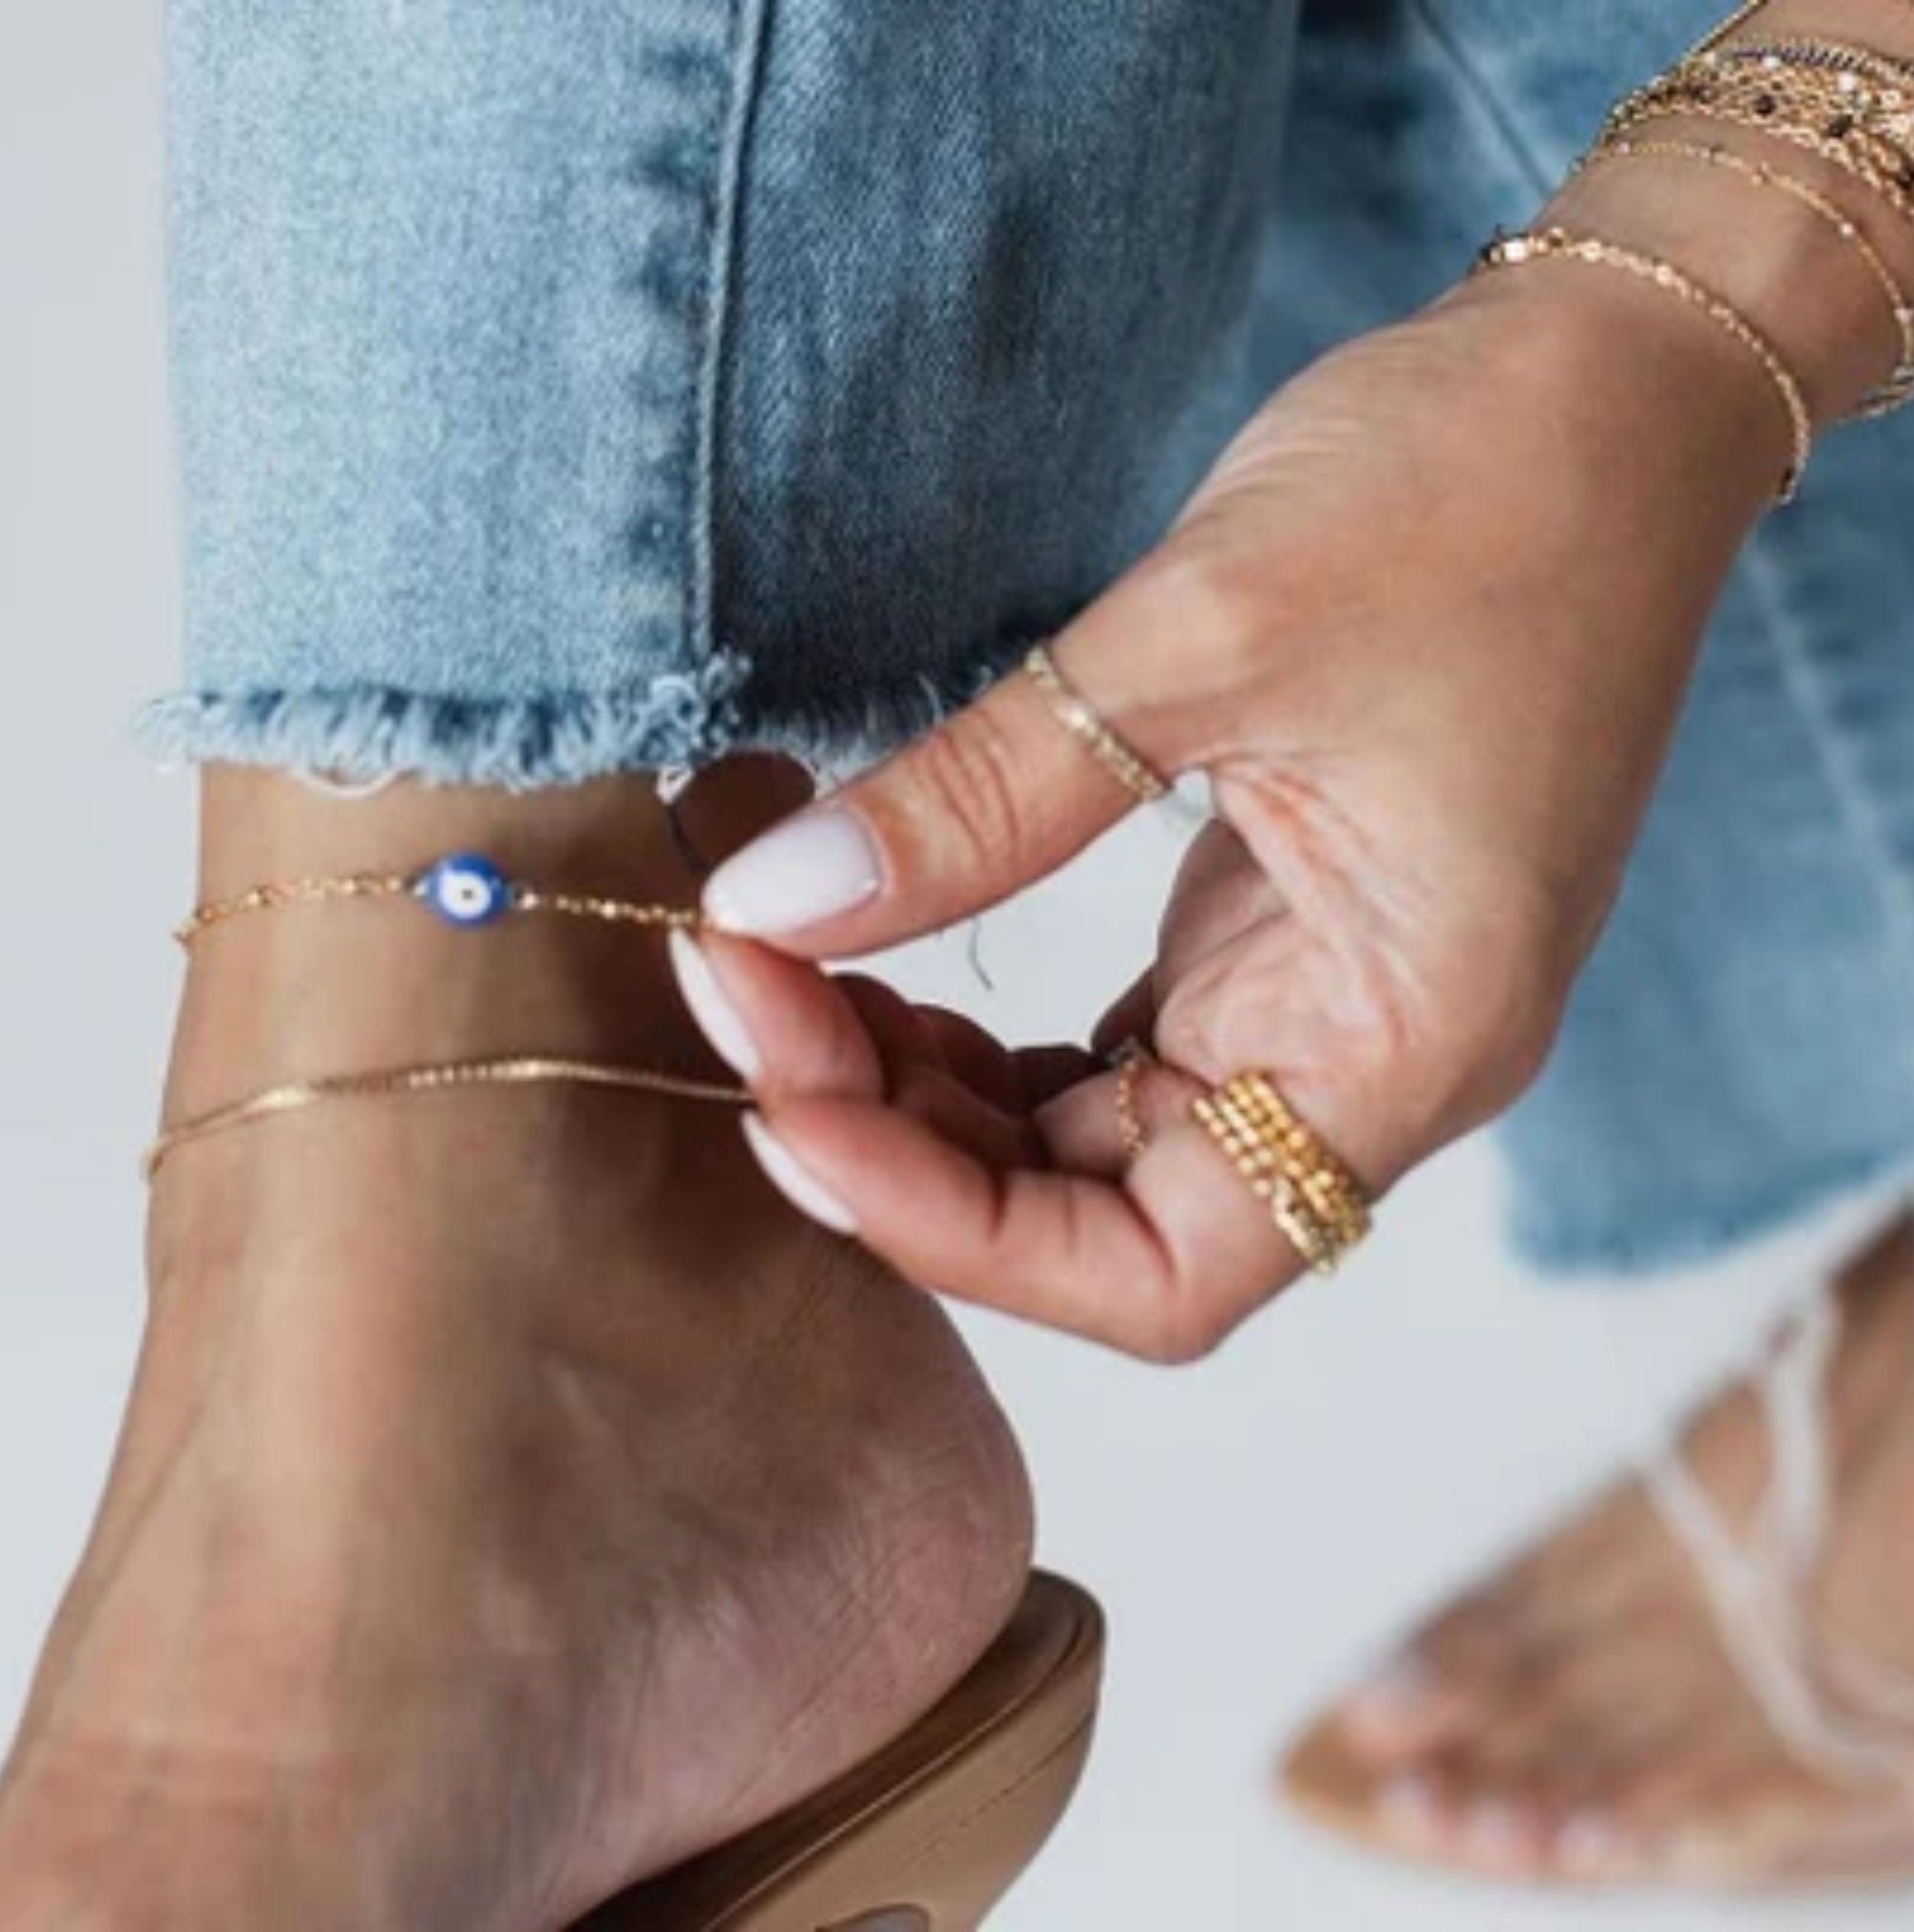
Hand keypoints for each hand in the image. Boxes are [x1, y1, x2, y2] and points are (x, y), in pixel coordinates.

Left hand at [677, 263, 1785, 1360]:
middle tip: (742, 998)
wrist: (1606, 396)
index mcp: (1409, 1041)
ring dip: (934, 1100)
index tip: (781, 1104)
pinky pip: (1118, 1057)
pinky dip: (993, 1041)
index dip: (954, 1232)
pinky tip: (882, 962)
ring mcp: (1329, 1005)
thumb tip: (770, 904)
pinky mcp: (1286, 941)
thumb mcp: (1203, 637)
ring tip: (785, 979)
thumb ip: (979, 799)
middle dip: (902, 1146)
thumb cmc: (1472, 494)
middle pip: (1104, 1224)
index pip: (1162, 1274)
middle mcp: (1374, 1061)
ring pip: (1096, 1151)